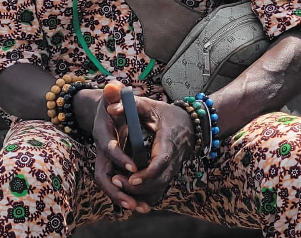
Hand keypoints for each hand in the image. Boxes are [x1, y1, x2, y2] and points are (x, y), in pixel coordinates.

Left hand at [90, 82, 194, 210]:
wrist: (189, 124)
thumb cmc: (166, 114)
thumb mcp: (149, 106)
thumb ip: (131, 105)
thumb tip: (111, 108)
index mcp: (168, 141)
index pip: (161, 162)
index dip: (148, 173)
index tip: (132, 177)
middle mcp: (173, 159)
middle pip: (159, 180)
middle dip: (138, 186)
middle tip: (116, 182)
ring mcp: (172, 169)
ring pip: (159, 189)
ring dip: (140, 193)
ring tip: (119, 187)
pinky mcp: (169, 175)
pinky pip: (159, 191)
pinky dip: (145, 195)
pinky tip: (129, 193)